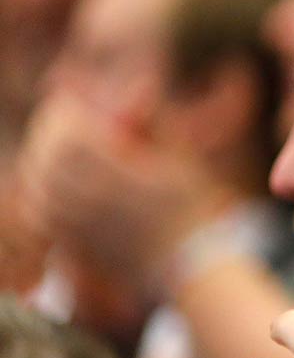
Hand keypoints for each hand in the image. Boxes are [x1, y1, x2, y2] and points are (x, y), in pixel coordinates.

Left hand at [17, 96, 212, 288]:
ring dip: (41, 163)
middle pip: (47, 156)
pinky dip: (39, 193)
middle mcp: (95, 200)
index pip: (69, 133)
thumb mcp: (181, 157)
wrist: (191, 267)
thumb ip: (152, 122)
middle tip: (63, 125)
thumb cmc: (193, 208)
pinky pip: (39, 213)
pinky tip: (52, 186)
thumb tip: (137, 89)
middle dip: (50, 134)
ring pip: (37, 184)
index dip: (66, 113)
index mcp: (123, 174)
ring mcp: (79, 225)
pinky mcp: (73, 244)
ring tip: (56, 153)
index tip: (75, 105)